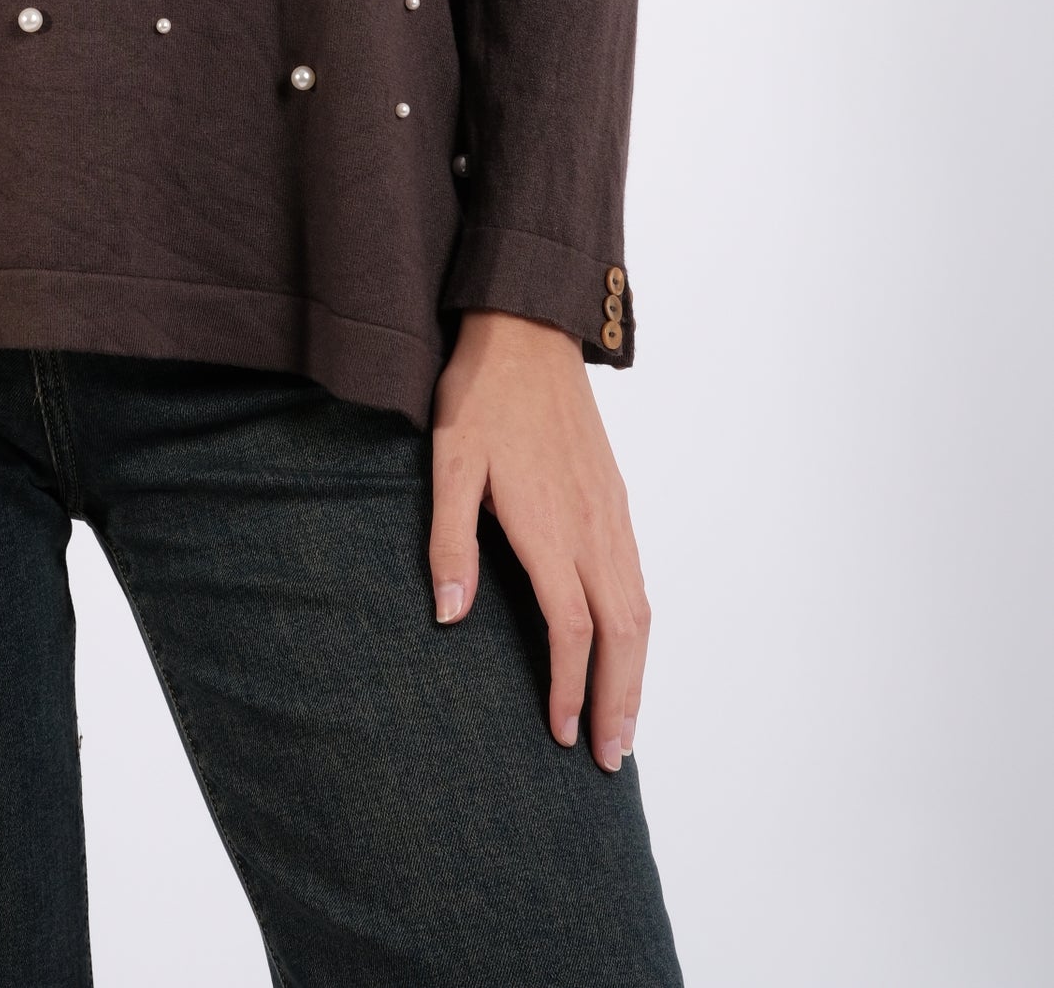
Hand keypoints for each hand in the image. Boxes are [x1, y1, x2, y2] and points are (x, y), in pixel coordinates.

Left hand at [429, 309, 649, 771]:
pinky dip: (640, 628)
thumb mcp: (448, 462)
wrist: (529, 330)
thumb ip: (450, 541)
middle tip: (609, 758)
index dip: (568, 687)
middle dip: (619, 700)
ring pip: (640, 609)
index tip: (559, 733)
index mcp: (550, 527)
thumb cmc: (480, 395)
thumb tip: (448, 617)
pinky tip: (628, 648)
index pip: (571, 629)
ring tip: (626, 723)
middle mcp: (592, 527)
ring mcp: (611, 513)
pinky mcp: (617, 499)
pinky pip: (639, 578)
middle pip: (621, 633)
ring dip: (637, 672)